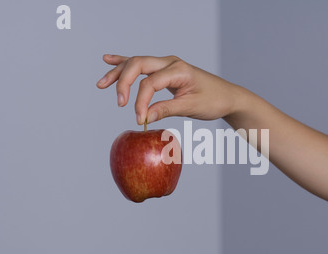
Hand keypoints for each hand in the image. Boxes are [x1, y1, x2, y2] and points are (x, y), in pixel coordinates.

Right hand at [96, 54, 246, 124]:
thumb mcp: (191, 107)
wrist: (226, 96)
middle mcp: (170, 63)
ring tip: (101, 84)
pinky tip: (108, 60)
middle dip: (123, 82)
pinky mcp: (165, 70)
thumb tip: (144, 117)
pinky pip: (141, 65)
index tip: (139, 119)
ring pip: (136, 63)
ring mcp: (167, 64)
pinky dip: (124, 63)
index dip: (140, 102)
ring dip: (118, 72)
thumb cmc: (213, 100)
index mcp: (178, 70)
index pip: (150, 83)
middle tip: (120, 103)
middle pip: (137, 65)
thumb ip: (167, 110)